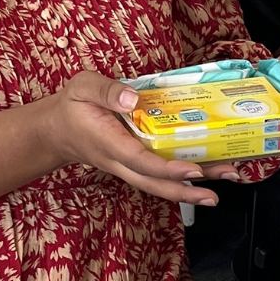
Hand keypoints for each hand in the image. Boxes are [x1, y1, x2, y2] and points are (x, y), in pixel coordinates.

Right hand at [37, 71, 239, 204]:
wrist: (55, 130)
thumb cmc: (71, 106)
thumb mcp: (82, 87)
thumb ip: (106, 91)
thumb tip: (131, 99)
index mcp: (108, 142)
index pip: (141, 161)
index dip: (168, 168)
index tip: (193, 169)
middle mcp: (120, 161)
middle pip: (155, 183)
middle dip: (187, 190)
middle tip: (216, 193)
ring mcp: (127, 166)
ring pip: (159, 184)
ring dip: (191, 187)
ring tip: (223, 181)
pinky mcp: (133, 163)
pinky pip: (158, 175)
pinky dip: (182, 177)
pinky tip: (206, 171)